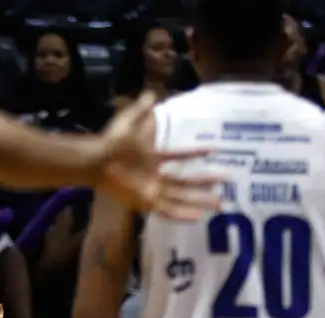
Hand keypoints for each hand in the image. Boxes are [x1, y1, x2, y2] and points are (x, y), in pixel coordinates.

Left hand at [95, 92, 222, 219]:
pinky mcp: (147, 201)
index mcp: (153, 158)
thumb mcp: (128, 122)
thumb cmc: (111, 143)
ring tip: (220, 204)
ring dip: (200, 201)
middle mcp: (155, 176)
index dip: (195, 152)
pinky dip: (182, 214)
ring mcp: (152, 190)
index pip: (179, 155)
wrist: (97, 160)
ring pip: (182, 197)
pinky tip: (197, 216)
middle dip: (206, 183)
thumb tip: (151, 94)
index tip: (215, 150)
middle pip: (186, 182)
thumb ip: (141, 110)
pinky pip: (168, 211)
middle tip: (226, 183)